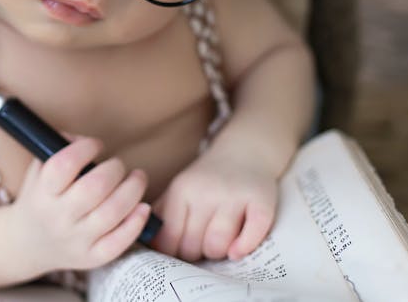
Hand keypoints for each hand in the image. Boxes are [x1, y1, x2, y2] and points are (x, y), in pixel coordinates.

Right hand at [8, 137, 151, 273]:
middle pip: (95, 187)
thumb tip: (86, 141)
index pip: (64, 165)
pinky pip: (120, 241)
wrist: (27, 243)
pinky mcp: (91, 257)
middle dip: (115, 168)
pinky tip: (143, 207)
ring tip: (137, 178)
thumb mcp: (38, 171)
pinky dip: (137, 221)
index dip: (86, 148)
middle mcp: (57, 218)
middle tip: (118, 165)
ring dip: (133, 189)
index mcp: (42, 193)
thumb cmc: (40, 198)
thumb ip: (59, 149)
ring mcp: (75, 240)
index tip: (96, 145)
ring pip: (113, 212)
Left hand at [150, 149, 277, 261]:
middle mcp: (206, 192)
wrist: (245, 151)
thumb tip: (147, 243)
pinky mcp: (260, 200)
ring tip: (219, 245)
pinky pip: (252, 234)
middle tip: (201, 247)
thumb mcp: (180, 189)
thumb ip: (162, 214)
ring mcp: (234, 196)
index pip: (168, 238)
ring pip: (218, 245)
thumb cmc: (208, 180)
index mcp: (182, 190)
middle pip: (192, 246)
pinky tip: (238, 250)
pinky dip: (244, 247)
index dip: (173, 252)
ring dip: (218, 254)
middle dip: (196, 255)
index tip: (180, 250)